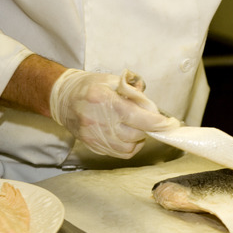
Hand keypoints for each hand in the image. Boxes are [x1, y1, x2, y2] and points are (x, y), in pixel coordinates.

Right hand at [49, 69, 178, 157]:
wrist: (62, 97)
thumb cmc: (89, 86)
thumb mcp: (112, 80)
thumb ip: (134, 92)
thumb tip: (152, 108)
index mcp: (105, 100)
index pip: (137, 117)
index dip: (157, 123)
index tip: (169, 124)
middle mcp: (98, 120)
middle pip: (136, 134)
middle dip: (147, 128)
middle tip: (148, 120)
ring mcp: (95, 136)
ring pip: (129, 147)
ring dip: (139, 139)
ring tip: (135, 127)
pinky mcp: (93, 145)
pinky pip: (120, 153)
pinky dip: (129, 146)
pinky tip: (127, 135)